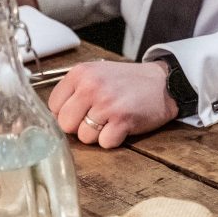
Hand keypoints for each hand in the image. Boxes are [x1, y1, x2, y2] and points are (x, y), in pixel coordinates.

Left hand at [48, 61, 177, 148]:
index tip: (83, 110)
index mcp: (80, 74)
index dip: (68, 113)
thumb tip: (54, 117)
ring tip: (112, 120)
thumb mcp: (97, 73)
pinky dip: (114, 139)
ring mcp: (107, 104)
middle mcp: (91, 87)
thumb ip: (75, 90)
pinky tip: (123, 126)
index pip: (53, 106)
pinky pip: (104, 143)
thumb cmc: (129, 82)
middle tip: (98, 118)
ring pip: (84, 137)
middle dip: (80, 126)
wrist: (164, 83)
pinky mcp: (123, 120)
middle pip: (65, 124)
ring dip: (98, 134)